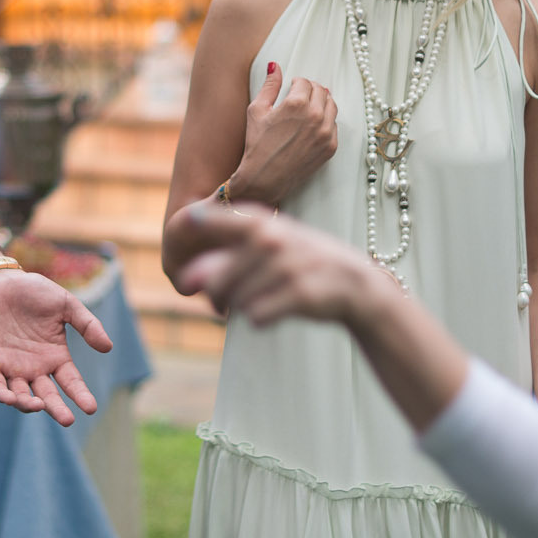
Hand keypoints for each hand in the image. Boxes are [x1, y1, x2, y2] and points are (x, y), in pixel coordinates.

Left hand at [0, 270, 112, 425]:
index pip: (71, 382)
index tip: (90, 408)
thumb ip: (87, 325)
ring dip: (29, 405)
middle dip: (57, 409)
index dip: (80, 395)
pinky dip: (2, 395)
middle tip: (67, 420)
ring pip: (21, 396)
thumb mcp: (66, 304)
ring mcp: (12, 367)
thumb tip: (108, 348)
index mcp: (55, 357)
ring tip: (39, 405)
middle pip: (48, 396)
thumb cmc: (32, 291)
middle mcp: (35, 367)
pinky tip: (11, 399)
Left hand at [179, 208, 391, 328]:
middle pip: (215, 280)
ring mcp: (285, 265)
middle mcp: (269, 238)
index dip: (190, 224)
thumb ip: (227, 256)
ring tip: (263, 300)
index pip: (210, 218)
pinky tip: (278, 309)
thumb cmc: (301, 263)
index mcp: (259, 221)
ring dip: (242, 309)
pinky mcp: (297, 293)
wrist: (354, 284)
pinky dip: (261, 319)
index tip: (183, 228)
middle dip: (217, 297)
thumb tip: (188, 280)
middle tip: (224, 304)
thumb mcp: (270, 245)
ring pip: (235, 301)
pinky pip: (256, 317)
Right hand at [230, 63, 336, 207]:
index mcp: (296, 104)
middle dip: (311, 90)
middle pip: (321, 91)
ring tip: (308, 108)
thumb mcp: (257, 110)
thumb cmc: (257, 145)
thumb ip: (269, 86)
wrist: (264, 178)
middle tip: (300, 96)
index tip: (291, 88)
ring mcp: (325, 133)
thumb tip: (275, 66)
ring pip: (331, 106)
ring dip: (321, 103)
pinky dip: (325, 121)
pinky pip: (333, 125)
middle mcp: (315, 116)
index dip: (296, 83)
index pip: (305, 82)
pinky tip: (311, 126)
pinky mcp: (330, 147)